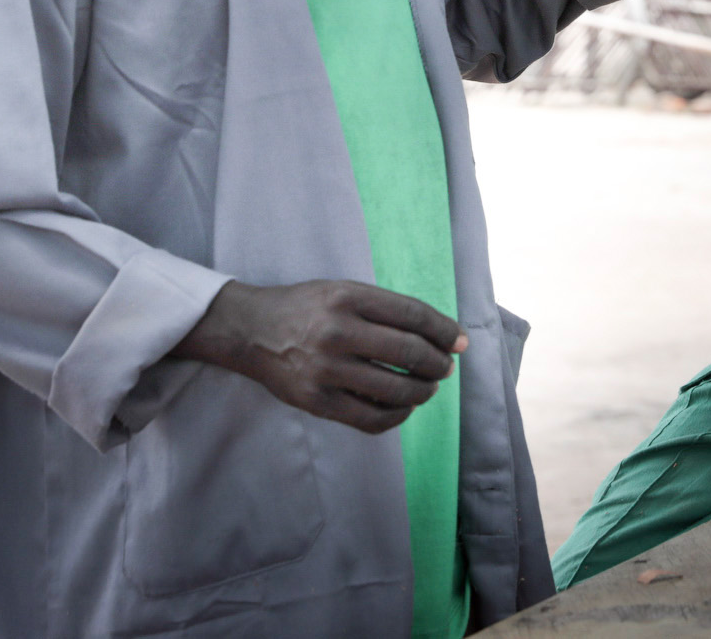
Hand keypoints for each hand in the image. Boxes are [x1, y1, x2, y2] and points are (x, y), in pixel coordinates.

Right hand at [174, 280, 466, 433]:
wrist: (251, 330)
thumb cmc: (306, 308)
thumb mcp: (342, 291)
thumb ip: (385, 309)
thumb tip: (440, 335)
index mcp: (348, 297)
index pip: (413, 315)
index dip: (444, 330)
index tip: (459, 340)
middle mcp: (337, 331)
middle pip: (409, 352)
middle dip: (438, 363)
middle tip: (444, 367)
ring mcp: (325, 369)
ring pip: (395, 388)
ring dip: (423, 391)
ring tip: (427, 388)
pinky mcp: (316, 402)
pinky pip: (370, 418)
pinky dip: (397, 415)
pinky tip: (403, 407)